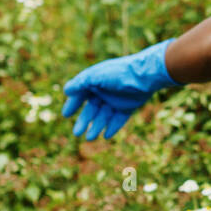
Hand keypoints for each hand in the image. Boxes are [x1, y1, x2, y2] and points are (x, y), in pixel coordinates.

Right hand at [61, 38, 180, 140]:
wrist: (144, 75)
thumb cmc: (118, 73)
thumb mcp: (96, 76)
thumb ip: (80, 83)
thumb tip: (66, 91)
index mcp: (95, 83)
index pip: (80, 95)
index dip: (73, 104)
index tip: (66, 114)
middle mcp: (104, 92)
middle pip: (91, 109)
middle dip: (84, 121)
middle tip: (77, 133)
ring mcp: (116, 100)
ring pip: (103, 117)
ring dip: (96, 127)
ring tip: (90, 138)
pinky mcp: (128, 107)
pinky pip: (118, 119)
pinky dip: (112, 127)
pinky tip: (106, 135)